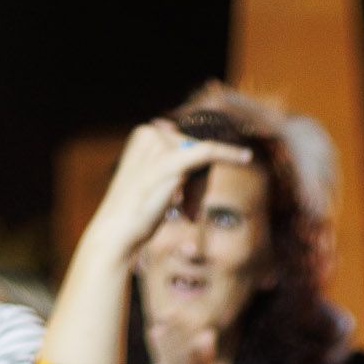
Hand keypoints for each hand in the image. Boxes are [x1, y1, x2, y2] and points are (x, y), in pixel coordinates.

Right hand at [86, 120, 255, 267]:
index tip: (184, 201)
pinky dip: (228, 154)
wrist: (117, 232)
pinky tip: (246, 157)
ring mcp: (159, 146)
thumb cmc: (136, 213)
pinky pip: (208, 152)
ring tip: (185, 213)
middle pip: (195, 151)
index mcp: (144, 134)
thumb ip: (173, 165)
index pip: (184, 145)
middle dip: (197, 184)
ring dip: (199, 192)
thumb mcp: (153, 182)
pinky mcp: (171, 162)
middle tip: (187, 213)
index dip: (192, 176)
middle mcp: (151, 132)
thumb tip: (194, 153)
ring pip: (202, 161)